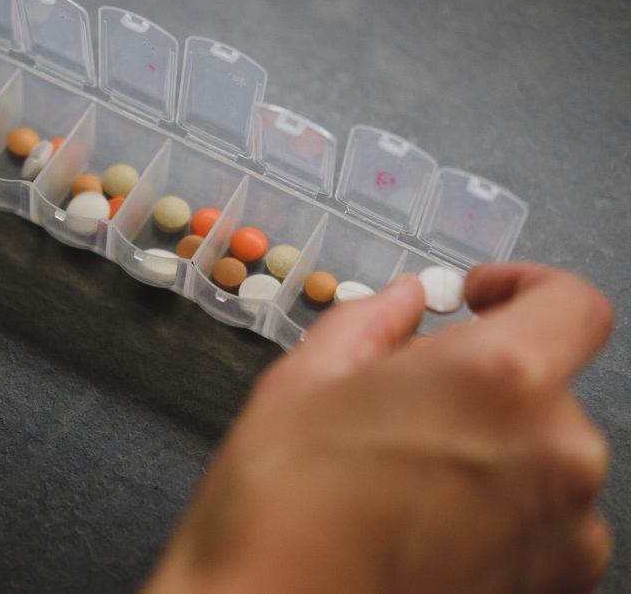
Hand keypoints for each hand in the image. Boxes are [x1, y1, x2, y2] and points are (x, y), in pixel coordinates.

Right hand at [144, 264, 612, 592]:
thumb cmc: (281, 510)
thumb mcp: (304, 381)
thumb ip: (371, 321)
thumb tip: (404, 302)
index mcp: (498, 379)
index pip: (570, 304)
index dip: (525, 287)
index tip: (482, 299)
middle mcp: (555, 452)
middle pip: (543, 385)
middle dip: (479, 380)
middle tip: (402, 402)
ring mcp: (564, 531)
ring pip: (540, 455)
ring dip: (488, 447)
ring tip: (403, 476)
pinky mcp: (556, 586)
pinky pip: (543, 521)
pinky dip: (497, 509)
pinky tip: (423, 524)